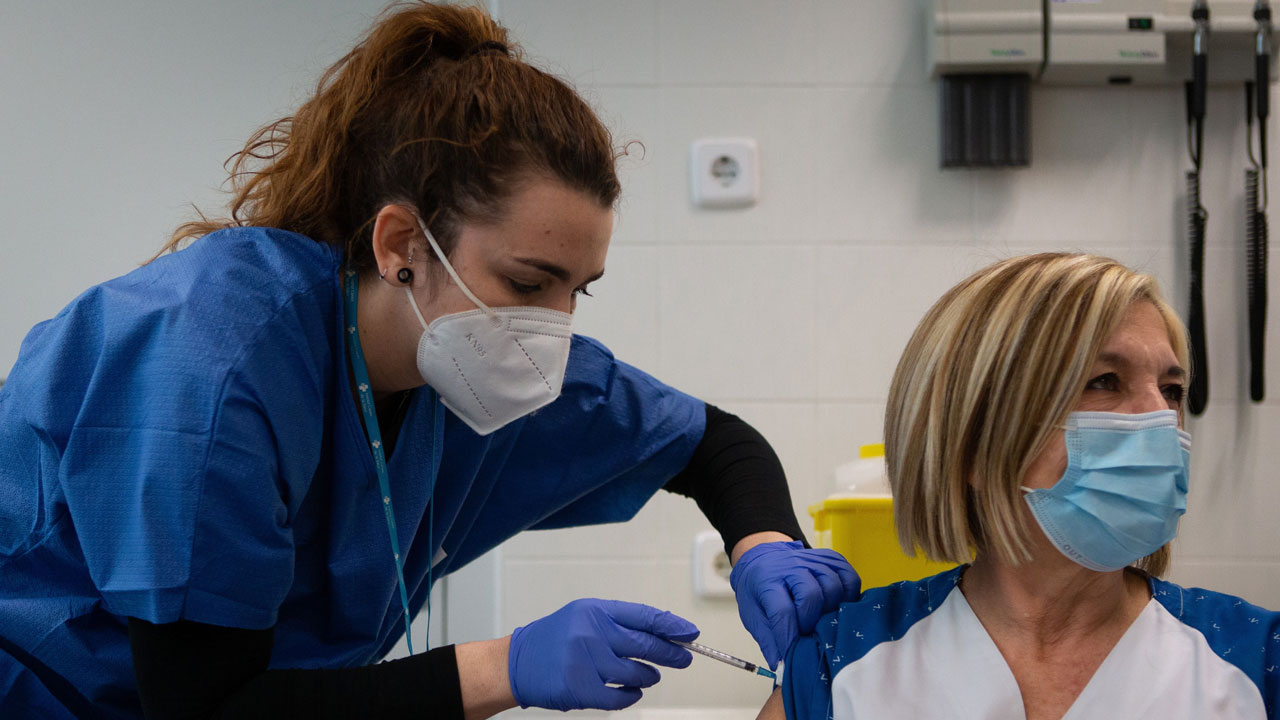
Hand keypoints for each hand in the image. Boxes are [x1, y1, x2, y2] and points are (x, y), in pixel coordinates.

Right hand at [507, 598, 698, 710]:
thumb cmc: (554, 639)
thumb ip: (619, 623)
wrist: (516, 662)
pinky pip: (620, 696)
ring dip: (648, 676)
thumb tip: (663, 633)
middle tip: (684, 658)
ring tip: (650, 675)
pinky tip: (633, 692)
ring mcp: (586, 661)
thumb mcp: (584, 617)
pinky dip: (632, 696)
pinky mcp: (580, 688)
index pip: (644, 616)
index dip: (671, 625)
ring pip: (636, 673)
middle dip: (671, 653)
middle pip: (645, 644)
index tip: (690, 633)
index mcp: (595, 610)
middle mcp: (591, 632)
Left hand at [729, 540, 859, 668]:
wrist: (763, 558)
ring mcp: (813, 560)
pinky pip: (850, 578)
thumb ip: (768, 640)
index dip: (789, 637)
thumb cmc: (759, 589)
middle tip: (807, 633)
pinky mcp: (831, 558)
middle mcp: (790, 566)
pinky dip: (849, 595)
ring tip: (822, 620)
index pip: (782, 611)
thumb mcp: (753, 614)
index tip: (792, 654)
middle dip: (811, 622)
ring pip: (833, 586)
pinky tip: (838, 606)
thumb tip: (782, 666)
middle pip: (811, 595)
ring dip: (831, 610)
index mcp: (767, 580)